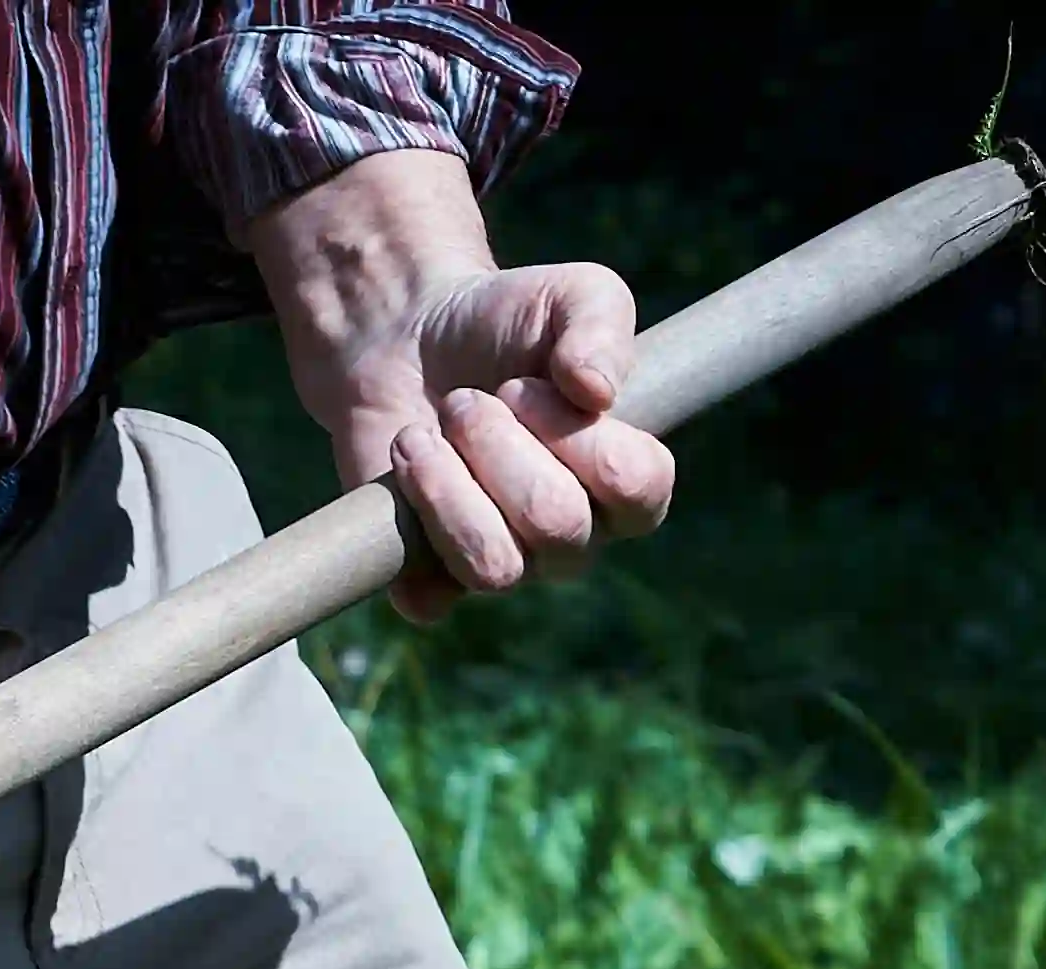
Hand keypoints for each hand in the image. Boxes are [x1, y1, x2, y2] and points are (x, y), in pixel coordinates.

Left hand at [241, 149, 671, 623]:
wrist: (404, 337)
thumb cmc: (506, 321)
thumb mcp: (571, 295)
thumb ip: (604, 326)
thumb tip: (597, 393)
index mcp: (624, 480)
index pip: (641, 492)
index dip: (583, 438)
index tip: (528, 385)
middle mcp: (571, 536)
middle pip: (555, 523)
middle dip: (499, 446)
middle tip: (467, 402)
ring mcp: (503, 564)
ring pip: (495, 565)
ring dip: (451, 484)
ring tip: (428, 432)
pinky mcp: (428, 580)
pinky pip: (430, 596)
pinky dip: (414, 521)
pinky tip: (404, 464)